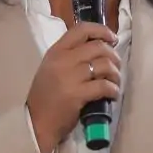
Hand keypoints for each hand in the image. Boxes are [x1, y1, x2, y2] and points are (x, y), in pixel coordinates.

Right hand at [26, 22, 121, 152]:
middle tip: (116, 67)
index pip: (82, 29)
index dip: (102, 31)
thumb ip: (70, 56)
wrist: (36, 122)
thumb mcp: (52, 68)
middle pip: (98, 47)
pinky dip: (113, 90)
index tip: (112, 39)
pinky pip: (104, 85)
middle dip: (114, 56)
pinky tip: (112, 95)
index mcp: (56, 51)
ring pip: (104, 65)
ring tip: (115, 82)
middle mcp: (63, 60)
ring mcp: (70, 77)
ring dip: (115, 74)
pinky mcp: (77, 94)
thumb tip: (100, 48)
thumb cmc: (46, 96)